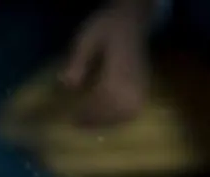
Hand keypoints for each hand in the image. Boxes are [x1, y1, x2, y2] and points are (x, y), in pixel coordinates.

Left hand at [60, 3, 152, 127]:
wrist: (133, 20)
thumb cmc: (107, 28)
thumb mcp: (86, 39)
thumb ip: (77, 61)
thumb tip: (65, 85)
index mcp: (117, 75)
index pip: (99, 104)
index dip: (83, 115)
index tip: (68, 120)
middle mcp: (132, 87)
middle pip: (111, 115)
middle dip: (92, 122)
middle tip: (74, 124)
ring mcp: (141, 90)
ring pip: (122, 117)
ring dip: (104, 123)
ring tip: (87, 123)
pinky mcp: (144, 90)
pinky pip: (131, 113)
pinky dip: (117, 119)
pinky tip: (104, 118)